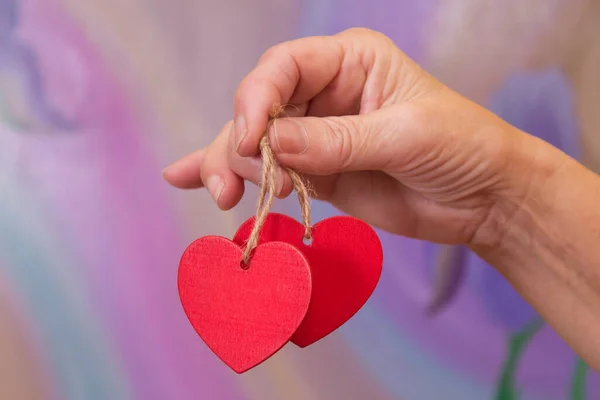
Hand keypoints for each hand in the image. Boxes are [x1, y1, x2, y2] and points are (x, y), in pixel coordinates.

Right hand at [162, 28, 550, 247]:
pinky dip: (231, 174)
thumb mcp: (405, 135)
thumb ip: (337, 141)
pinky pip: (267, 172)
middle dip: (239, 144)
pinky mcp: (315, 173)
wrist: (483, 198)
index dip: (256, 100)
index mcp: (349, 61)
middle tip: (235, 186)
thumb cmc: (462, 147)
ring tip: (228, 199)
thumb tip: (273, 145)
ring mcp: (317, 136)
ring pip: (254, 143)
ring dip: (230, 167)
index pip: (283, 67)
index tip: (252, 142)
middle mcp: (325, 93)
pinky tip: (188, 178)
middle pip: (258, 108)